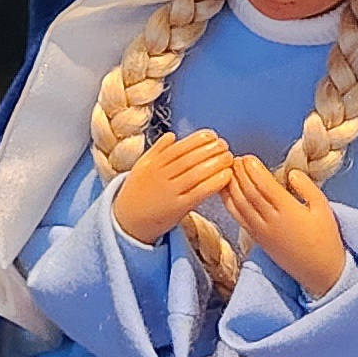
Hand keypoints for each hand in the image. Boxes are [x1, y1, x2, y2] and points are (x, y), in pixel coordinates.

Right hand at [110, 128, 236, 245]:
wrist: (128, 221)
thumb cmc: (138, 192)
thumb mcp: (141, 167)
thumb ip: (156, 151)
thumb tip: (172, 135)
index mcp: (152, 164)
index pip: (178, 148)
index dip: (196, 140)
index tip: (211, 135)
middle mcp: (160, 176)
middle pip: (188, 159)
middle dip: (209, 149)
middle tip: (224, 144)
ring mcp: (169, 192)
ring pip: (195, 174)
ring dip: (215, 164)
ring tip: (229, 157)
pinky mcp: (178, 208)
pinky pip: (199, 192)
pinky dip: (214, 183)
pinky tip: (226, 176)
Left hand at [224, 156, 349, 299]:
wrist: (320, 272)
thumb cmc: (326, 238)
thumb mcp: (324, 209)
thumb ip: (308, 188)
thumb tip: (291, 173)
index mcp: (289, 211)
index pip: (264, 186)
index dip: (252, 170)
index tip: (247, 157)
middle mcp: (271, 220)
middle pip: (248, 192)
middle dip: (239, 173)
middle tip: (234, 158)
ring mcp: (261, 231)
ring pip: (240, 204)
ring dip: (231, 185)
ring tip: (227, 169)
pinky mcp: (256, 239)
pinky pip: (238, 217)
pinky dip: (228, 201)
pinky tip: (224, 190)